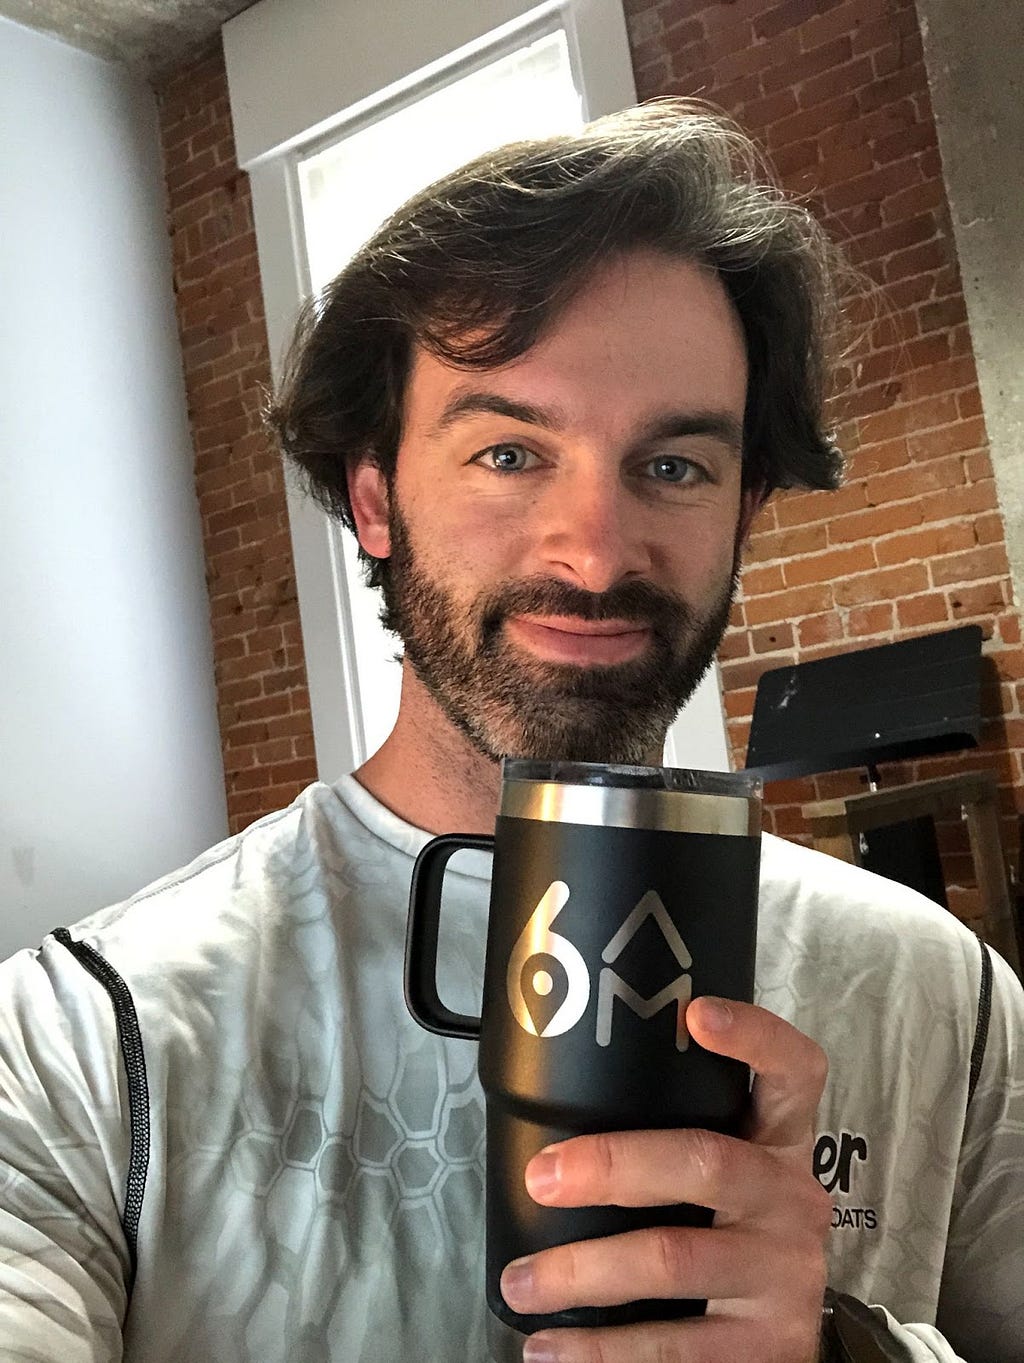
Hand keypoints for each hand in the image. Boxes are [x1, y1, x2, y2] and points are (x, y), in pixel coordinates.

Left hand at [499, 997, 832, 1361]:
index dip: (754, 1036)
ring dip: (584, 1272)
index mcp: (778, 1142)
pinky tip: (552, 1351)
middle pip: (707, 1161)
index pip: (793, 1072)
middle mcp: (790, 1198)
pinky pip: (677, 1349)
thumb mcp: (724, 1176)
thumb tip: (550, 1118)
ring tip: (523, 1283)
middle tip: (543, 1178)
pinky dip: (604, 1353)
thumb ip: (673, 1136)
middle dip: (613, 1165)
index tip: (698, 1012)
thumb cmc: (728, 1234)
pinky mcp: (769, 1345)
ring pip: (674, 1259)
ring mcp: (784, 1273)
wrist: (782, 1341)